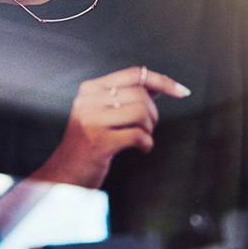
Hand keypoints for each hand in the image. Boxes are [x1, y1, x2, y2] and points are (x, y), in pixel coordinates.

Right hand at [32, 66, 189, 189]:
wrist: (65, 174)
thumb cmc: (89, 143)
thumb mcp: (102, 112)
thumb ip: (126, 97)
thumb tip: (159, 84)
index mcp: (91, 88)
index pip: (134, 74)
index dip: (162, 81)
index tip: (183, 91)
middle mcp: (88, 99)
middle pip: (141, 95)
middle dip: (153, 114)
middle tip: (147, 129)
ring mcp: (91, 120)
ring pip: (141, 113)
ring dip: (149, 130)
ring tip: (142, 139)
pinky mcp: (98, 142)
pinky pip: (138, 136)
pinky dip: (146, 144)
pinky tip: (141, 149)